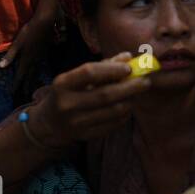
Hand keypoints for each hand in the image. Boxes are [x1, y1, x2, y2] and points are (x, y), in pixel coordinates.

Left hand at [0, 12, 53, 87]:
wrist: (45, 23)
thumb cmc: (29, 31)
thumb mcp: (17, 43)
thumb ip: (10, 56)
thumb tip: (1, 67)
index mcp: (26, 59)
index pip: (20, 75)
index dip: (16, 84)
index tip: (13, 92)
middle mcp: (34, 60)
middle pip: (30, 76)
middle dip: (26, 85)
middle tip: (25, 95)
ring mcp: (40, 57)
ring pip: (36, 72)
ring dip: (33, 80)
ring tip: (32, 87)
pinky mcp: (44, 52)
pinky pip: (40, 66)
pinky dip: (38, 72)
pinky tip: (37, 71)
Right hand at [30, 54, 152, 147]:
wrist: (49, 123)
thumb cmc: (67, 93)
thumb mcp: (76, 78)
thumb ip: (102, 66)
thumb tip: (128, 57)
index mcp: (62, 84)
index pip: (90, 72)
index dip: (112, 69)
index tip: (129, 68)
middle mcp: (67, 104)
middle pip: (105, 94)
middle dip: (129, 87)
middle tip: (145, 82)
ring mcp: (75, 122)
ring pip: (112, 111)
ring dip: (129, 101)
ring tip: (137, 94)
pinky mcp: (84, 135)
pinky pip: (112, 125)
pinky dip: (124, 115)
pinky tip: (127, 107)